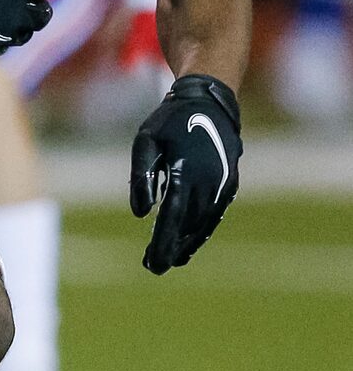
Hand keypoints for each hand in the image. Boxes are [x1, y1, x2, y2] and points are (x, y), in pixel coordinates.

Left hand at [130, 74, 241, 273]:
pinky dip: (202, 231)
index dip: (163, 243)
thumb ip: (142, 176)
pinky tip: (190, 244)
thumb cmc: (171, 121)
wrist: (209, 101)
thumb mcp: (146, 141)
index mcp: (187, 172)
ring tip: (170, 261)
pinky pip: (214, 214)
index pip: (173, 217)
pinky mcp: (229, 183)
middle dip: (171, 248)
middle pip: (188, 225)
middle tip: (154, 268)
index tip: (152, 263)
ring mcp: (222, 184)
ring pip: (203, 223)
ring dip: (187, 244)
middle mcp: (209, 182)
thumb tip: (141, 214)